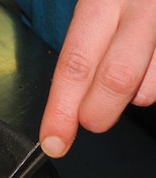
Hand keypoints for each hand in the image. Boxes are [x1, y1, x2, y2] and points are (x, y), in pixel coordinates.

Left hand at [40, 0, 155, 157]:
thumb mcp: (98, 8)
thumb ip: (84, 50)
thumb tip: (65, 105)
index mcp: (102, 0)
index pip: (75, 64)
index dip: (61, 110)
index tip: (54, 140)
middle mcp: (141, 8)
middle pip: (115, 80)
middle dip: (97, 113)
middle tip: (90, 119)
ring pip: (148, 89)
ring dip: (132, 97)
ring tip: (128, 71)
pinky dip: (151, 84)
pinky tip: (148, 64)